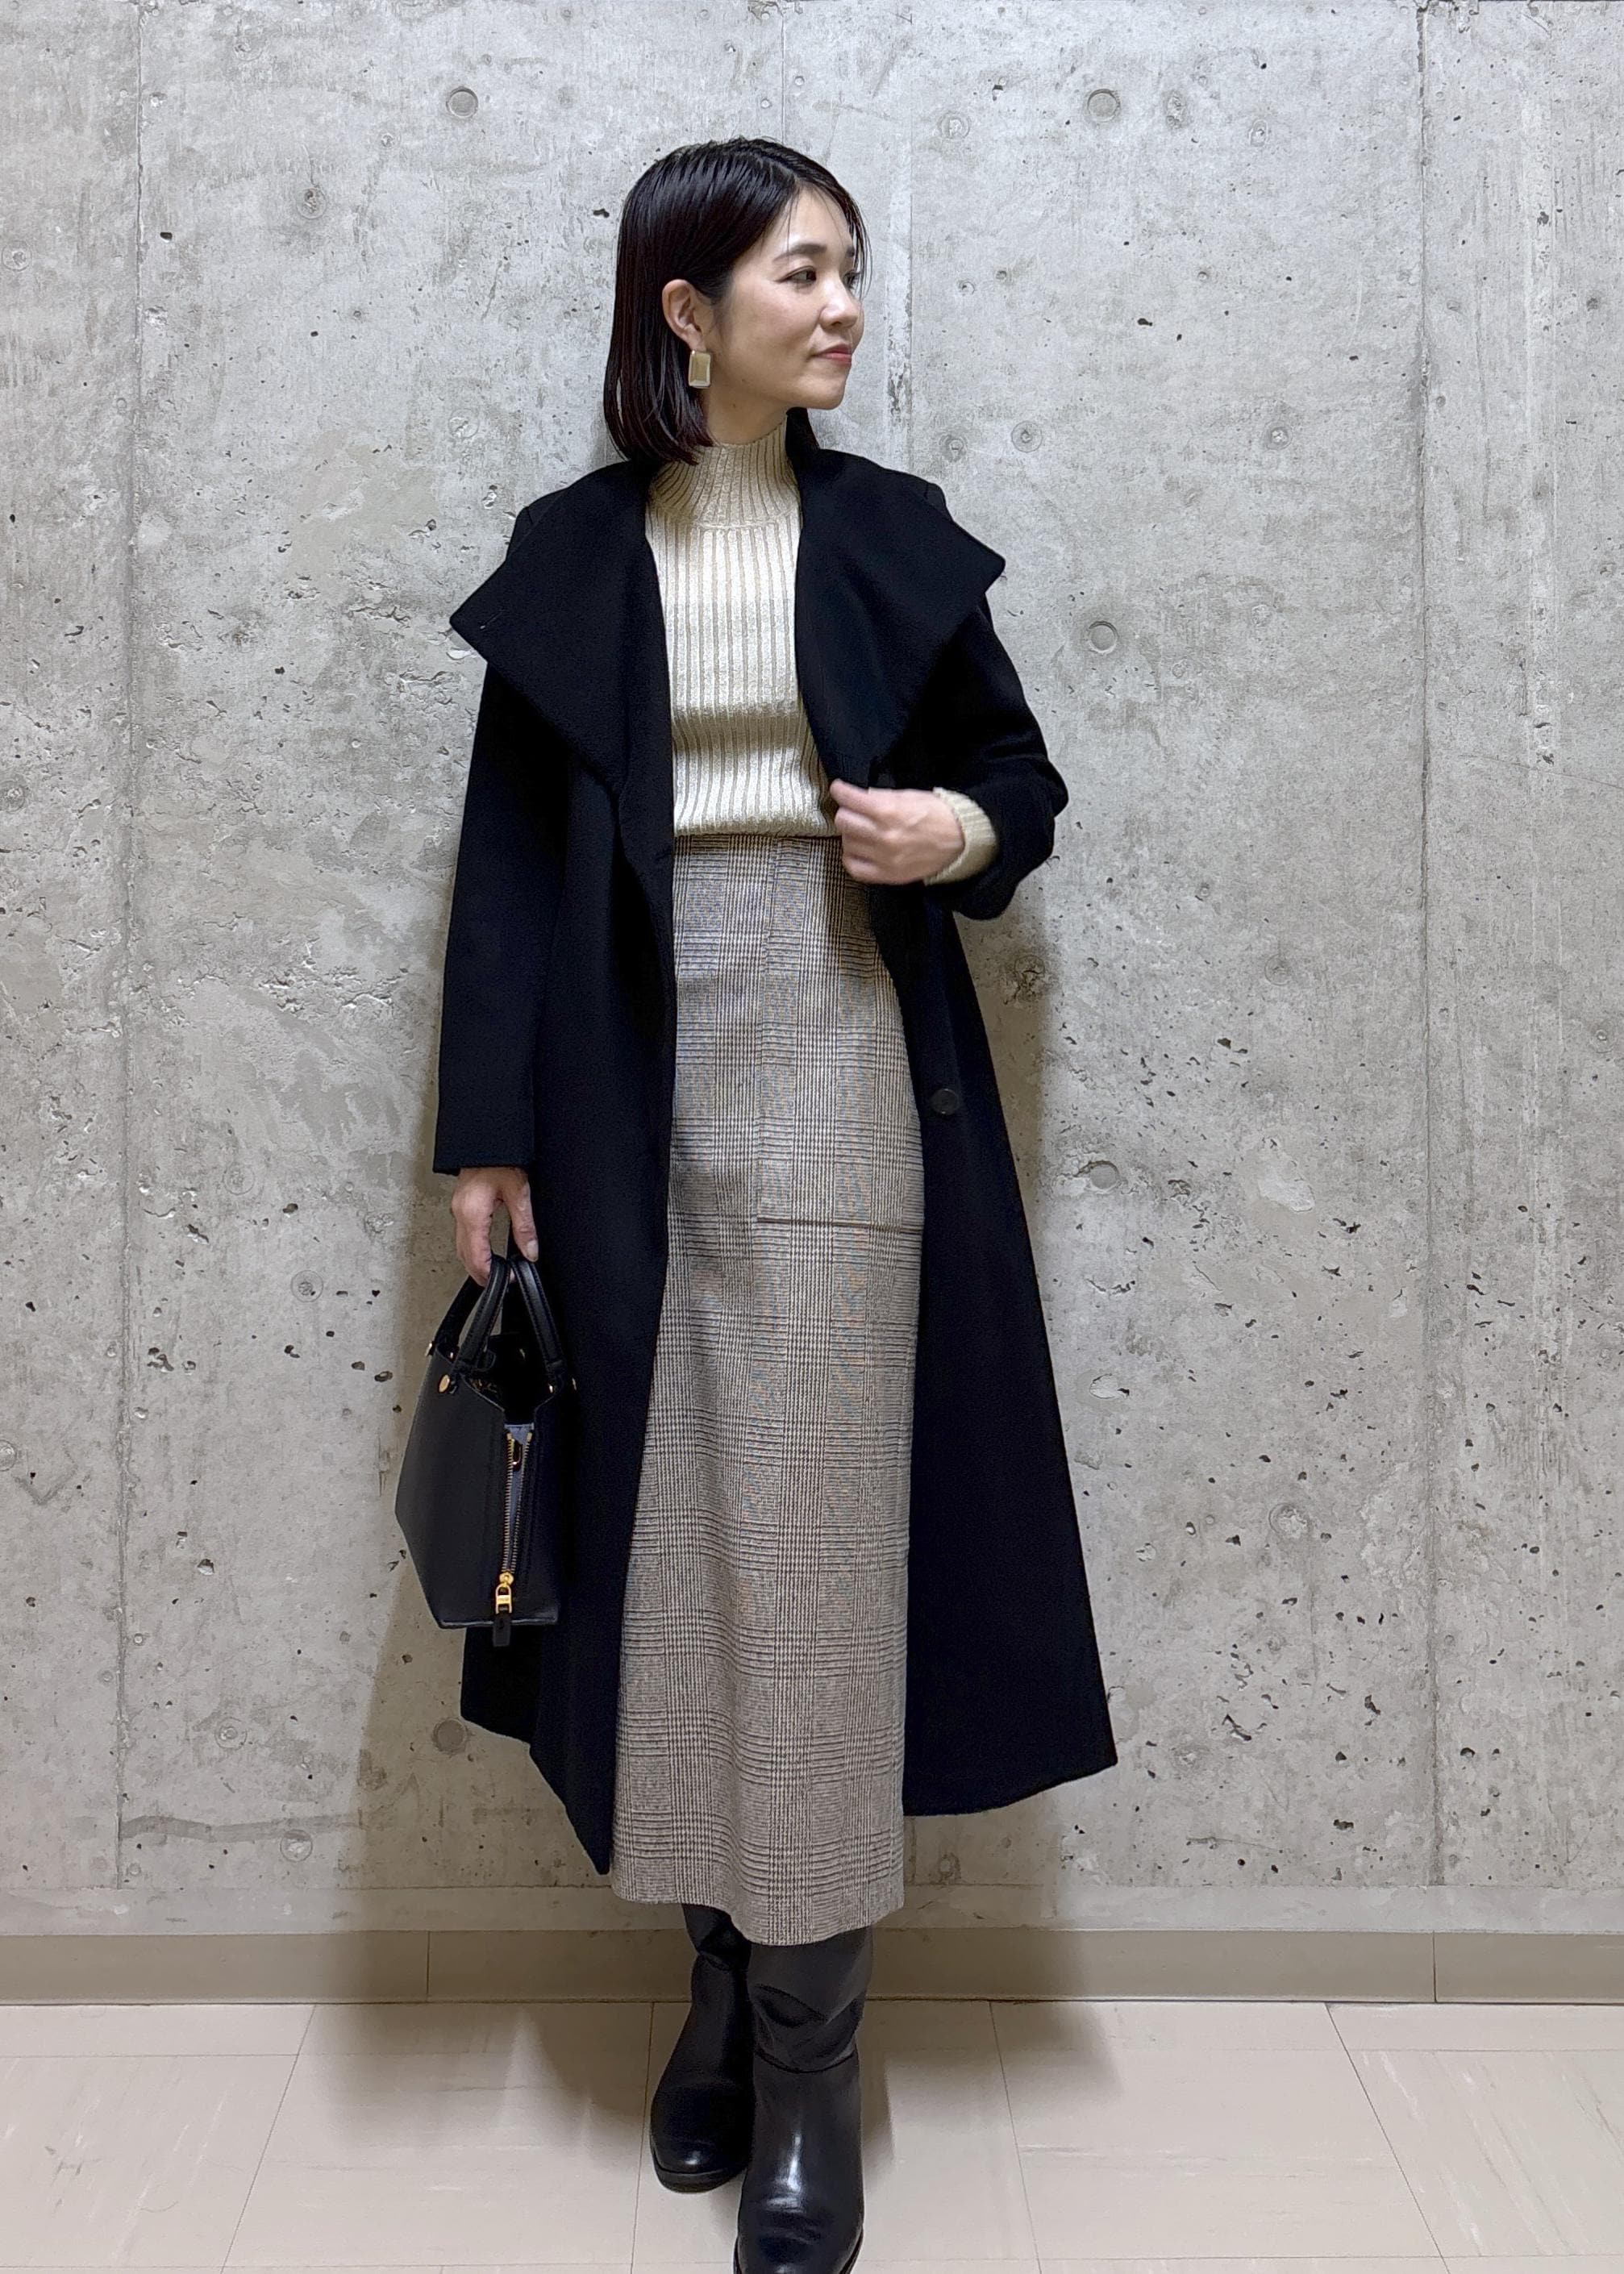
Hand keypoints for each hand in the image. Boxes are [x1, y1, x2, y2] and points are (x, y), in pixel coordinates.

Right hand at [451, 1166, 538, 1285]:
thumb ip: (524, 1224)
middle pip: (464, 1255)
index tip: (505, 1281)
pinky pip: (462, 1234)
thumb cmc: (499, 1158)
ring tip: (492, 1272)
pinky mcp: (461, 1204)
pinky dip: (472, 1248)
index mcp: (472, 1212)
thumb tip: (530, 1249)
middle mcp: (460, 1212)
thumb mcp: (518, 1191)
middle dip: (480, 1273)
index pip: (476, 1255)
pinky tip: (483, 1250)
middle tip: (499, 1283)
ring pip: (460, 1246)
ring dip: (474, 1262)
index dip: (489, 1273)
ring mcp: (458, 1208)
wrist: (487, 1138)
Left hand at [828, 778, 963, 883]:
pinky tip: (858, 850)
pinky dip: (852, 857)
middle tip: (854, 811)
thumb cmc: (938, 815)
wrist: (962, 840)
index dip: (840, 790)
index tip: (838, 789)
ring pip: (847, 843)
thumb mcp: (909, 795)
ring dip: (851, 835)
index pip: (849, 799)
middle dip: (847, 812)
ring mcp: (884, 858)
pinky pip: (854, 868)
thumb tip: (859, 798)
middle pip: (843, 821)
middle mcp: (883, 835)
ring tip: (861, 831)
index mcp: (888, 811)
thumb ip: (881, 797)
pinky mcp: (888, 875)